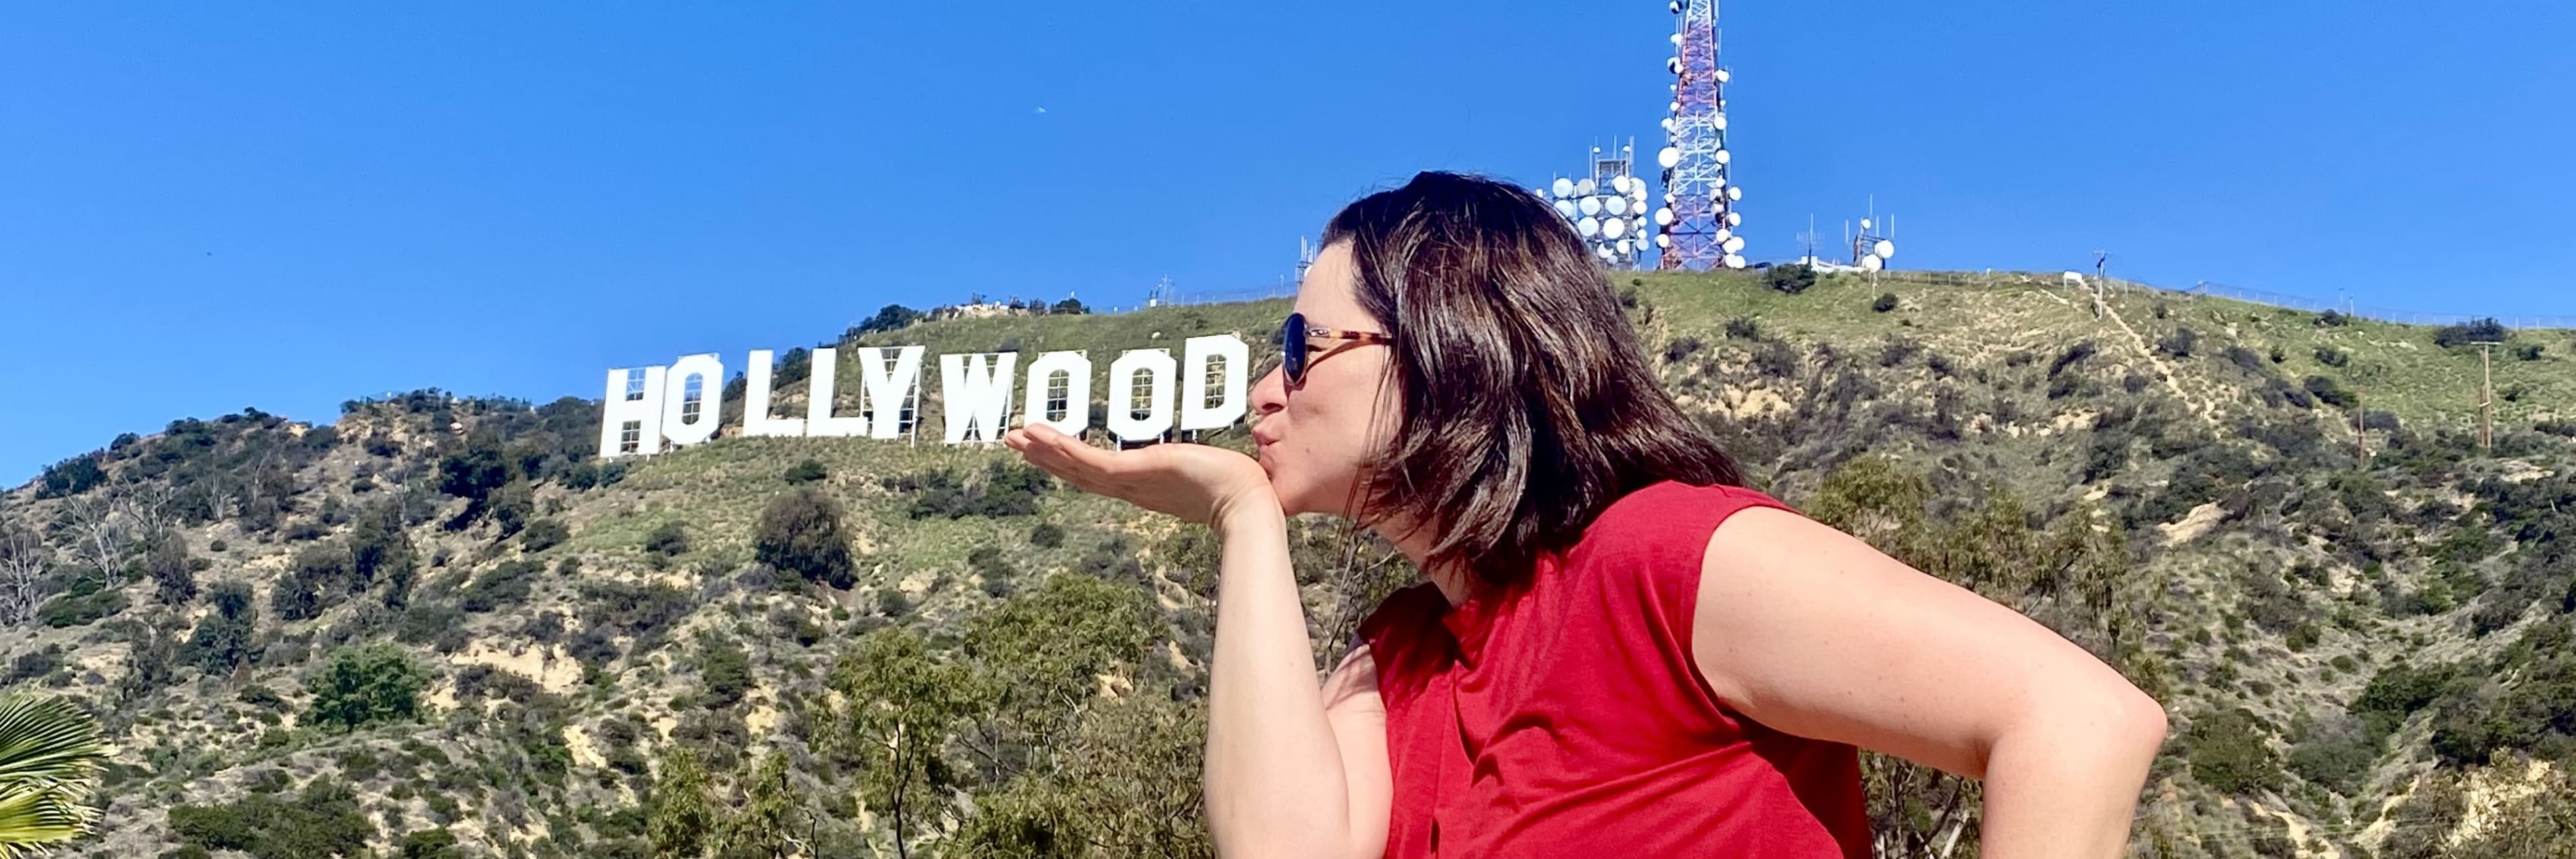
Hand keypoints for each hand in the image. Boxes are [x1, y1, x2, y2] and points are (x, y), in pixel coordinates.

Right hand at [1003, 423, 1278, 527]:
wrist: (1248, 505)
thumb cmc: (1241, 490)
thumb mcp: (1211, 471)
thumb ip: (1204, 467)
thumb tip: (1221, 459)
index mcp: (1145, 488)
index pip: (1099, 474)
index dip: (1070, 463)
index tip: (1047, 451)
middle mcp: (1132, 488)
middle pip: (1078, 472)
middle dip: (1046, 456)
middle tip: (1014, 441)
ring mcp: (1131, 482)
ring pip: (1077, 466)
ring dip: (1045, 450)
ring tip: (1015, 436)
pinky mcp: (1135, 472)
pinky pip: (1089, 461)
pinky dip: (1061, 448)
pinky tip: (1038, 435)